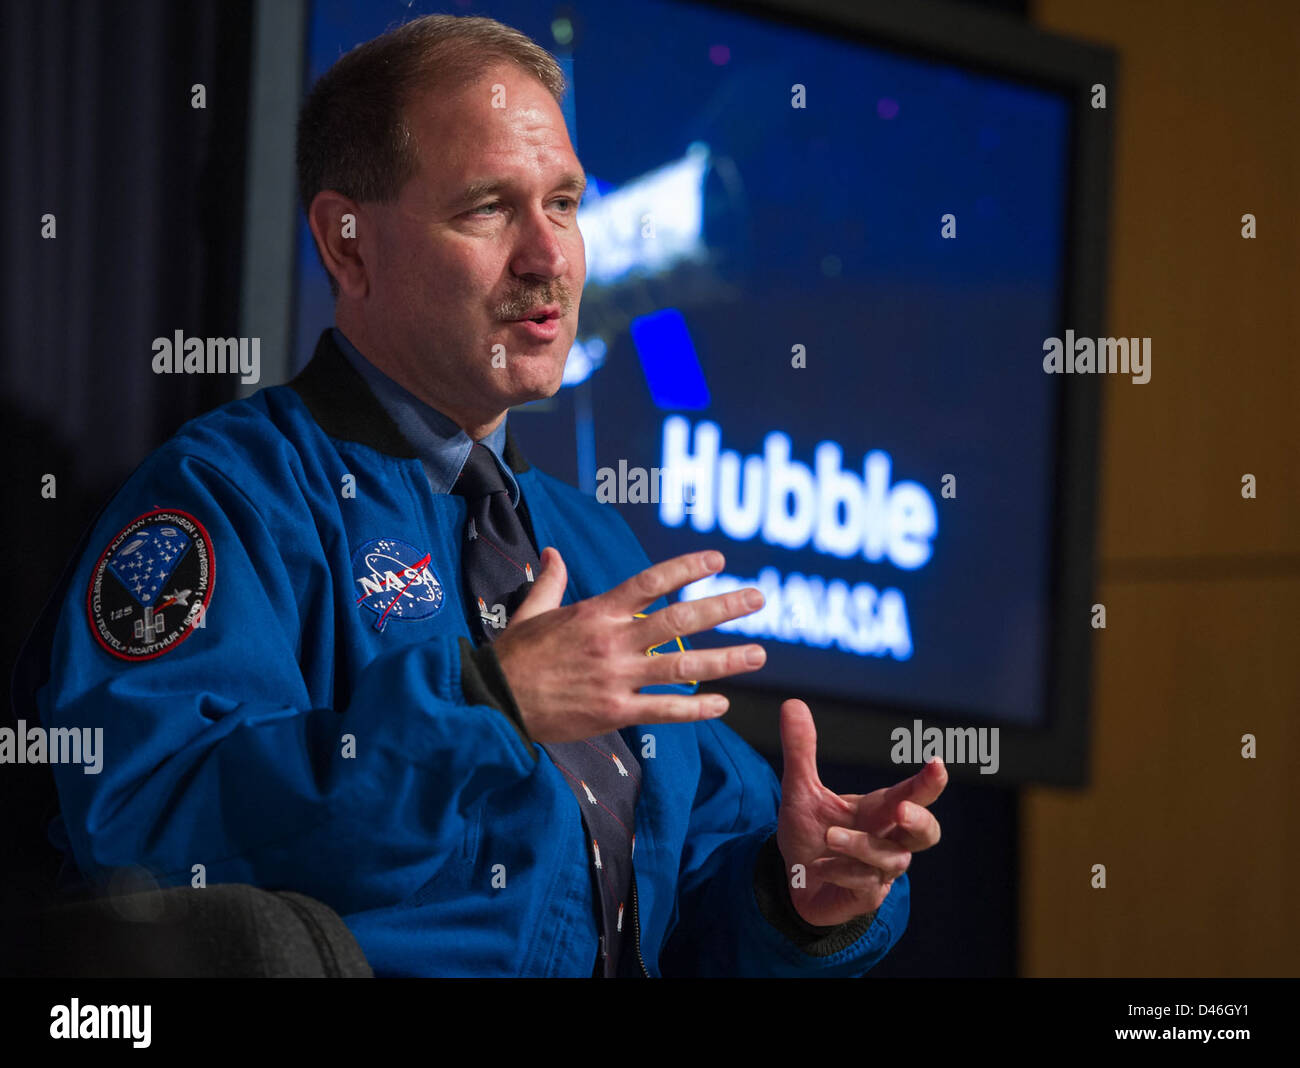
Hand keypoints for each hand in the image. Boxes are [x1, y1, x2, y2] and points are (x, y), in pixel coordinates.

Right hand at [492, 547, 767, 743]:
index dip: (687, 568)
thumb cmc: (513, 655)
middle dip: (724, 607)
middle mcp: (613, 640)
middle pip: (680, 620)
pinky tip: (721, 705)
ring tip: (758, 654)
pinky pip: (664, 711)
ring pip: (682, 666)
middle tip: (758, 598)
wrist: (494, 700)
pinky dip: (695, 709)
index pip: (651, 582)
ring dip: (726, 660)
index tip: (718, 560)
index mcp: (596, 612)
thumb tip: (553, 552)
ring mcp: (617, 677)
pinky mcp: (615, 712)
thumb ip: (551, 581)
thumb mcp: (532, 610)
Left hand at [776, 698, 946, 926]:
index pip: (913, 794)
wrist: (793, 882)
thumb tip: (793, 703)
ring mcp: (881, 871)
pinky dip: (841, 871)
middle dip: (919, 820)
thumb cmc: (809, 834)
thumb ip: (801, 751)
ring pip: (891, 859)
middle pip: (927, 832)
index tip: (937, 763)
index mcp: (878, 810)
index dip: (929, 781)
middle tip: (901, 809)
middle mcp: (888, 838)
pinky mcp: (868, 896)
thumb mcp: (800, 790)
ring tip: (828, 837)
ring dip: (860, 846)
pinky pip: (864, 884)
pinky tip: (819, 866)